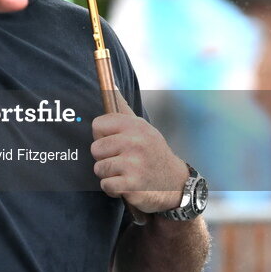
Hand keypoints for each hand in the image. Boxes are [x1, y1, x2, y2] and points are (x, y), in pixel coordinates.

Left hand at [91, 93, 188, 213]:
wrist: (175, 183)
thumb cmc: (151, 152)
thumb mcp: (142, 128)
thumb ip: (123, 110)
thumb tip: (110, 83)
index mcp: (135, 126)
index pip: (97, 125)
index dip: (101, 136)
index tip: (113, 142)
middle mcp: (135, 142)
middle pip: (95, 149)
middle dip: (104, 158)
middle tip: (121, 160)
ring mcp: (134, 165)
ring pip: (99, 168)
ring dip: (108, 174)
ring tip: (125, 172)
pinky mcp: (132, 186)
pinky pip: (106, 186)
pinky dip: (113, 189)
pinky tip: (127, 185)